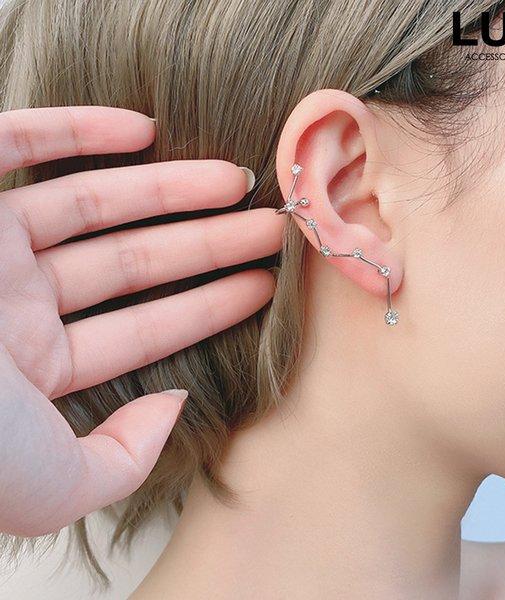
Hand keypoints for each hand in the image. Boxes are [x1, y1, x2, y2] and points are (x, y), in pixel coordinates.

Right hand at [0, 107, 280, 536]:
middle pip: (133, 262)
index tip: (264, 284)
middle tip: (271, 228)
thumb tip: (175, 408)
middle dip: (208, 242)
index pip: (144, 328)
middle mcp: (9, 300)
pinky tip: (143, 128)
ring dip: (167, 187)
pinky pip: (17, 139)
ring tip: (236, 180)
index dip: (209, 306)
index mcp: (32, 364)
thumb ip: (120, 460)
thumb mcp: (50, 485)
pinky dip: (76, 128)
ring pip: (91, 202)